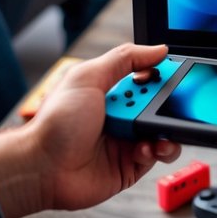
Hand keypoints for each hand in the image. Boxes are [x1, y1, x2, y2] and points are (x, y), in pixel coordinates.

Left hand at [0, 44, 180, 217]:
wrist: (42, 168)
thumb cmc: (56, 122)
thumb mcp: (88, 77)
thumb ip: (124, 59)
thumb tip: (159, 50)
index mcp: (109, 91)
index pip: (145, 76)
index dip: (160, 74)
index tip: (174, 72)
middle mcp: (120, 115)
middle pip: (158, 103)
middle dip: (168, 103)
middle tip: (161, 104)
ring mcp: (126, 141)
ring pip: (163, 131)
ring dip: (166, 130)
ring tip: (155, 132)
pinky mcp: (130, 166)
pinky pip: (156, 156)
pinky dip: (158, 151)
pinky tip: (144, 149)